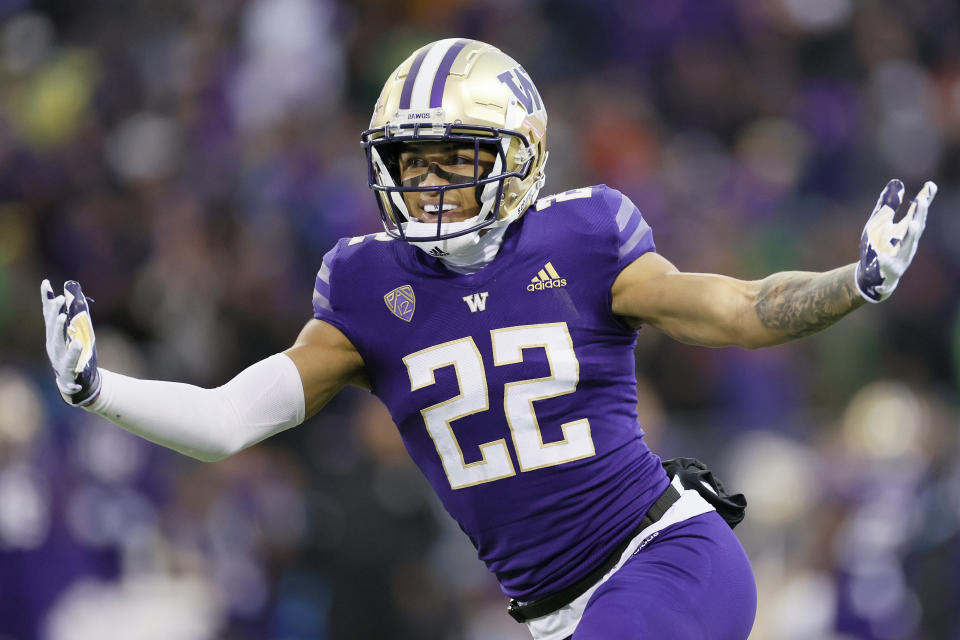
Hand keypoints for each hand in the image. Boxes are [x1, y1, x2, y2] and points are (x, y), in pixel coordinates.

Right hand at [41, 279, 101, 404]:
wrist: (75, 384)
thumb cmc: (75, 356)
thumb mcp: (75, 335)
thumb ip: (75, 317)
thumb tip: (77, 295)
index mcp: (54, 335)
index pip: (49, 315)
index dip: (47, 299)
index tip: (46, 283)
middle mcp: (53, 345)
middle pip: (52, 326)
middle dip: (54, 312)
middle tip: (60, 298)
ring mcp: (58, 358)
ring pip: (58, 343)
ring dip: (59, 329)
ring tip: (62, 318)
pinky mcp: (68, 371)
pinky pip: (70, 362)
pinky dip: (73, 353)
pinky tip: (77, 344)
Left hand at [855, 179, 936, 302]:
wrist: (872, 275)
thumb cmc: (879, 246)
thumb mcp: (879, 223)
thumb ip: (888, 205)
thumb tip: (897, 183)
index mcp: (906, 230)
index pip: (917, 213)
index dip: (925, 199)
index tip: (930, 185)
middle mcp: (908, 242)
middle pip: (916, 227)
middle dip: (920, 214)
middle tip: (922, 200)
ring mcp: (901, 257)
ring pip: (908, 246)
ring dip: (911, 235)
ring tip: (913, 224)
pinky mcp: (889, 270)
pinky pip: (887, 265)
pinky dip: (885, 261)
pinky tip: (882, 257)